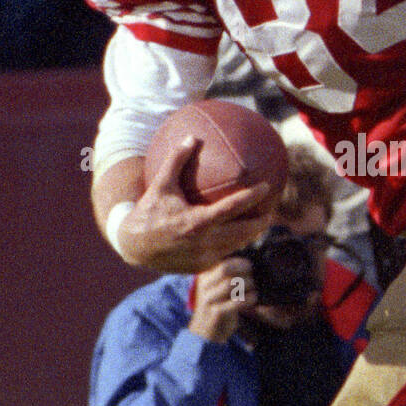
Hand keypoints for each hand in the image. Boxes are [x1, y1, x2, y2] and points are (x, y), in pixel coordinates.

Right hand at [118, 137, 274, 272]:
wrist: (133, 247)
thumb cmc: (148, 212)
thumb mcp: (160, 185)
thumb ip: (176, 160)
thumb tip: (192, 137)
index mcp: (196, 222)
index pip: (231, 208)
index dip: (251, 198)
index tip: (266, 187)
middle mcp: (203, 243)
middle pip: (244, 233)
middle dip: (261, 222)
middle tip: (272, 209)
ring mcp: (204, 258)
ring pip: (237, 245)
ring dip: (251, 234)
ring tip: (261, 221)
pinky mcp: (202, 268)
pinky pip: (225, 254)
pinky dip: (235, 244)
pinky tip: (241, 234)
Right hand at [188, 257, 255, 342]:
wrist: (205, 333)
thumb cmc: (217, 306)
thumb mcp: (217, 287)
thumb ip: (228, 274)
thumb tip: (249, 261)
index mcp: (204, 275)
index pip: (223, 261)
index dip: (240, 261)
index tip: (249, 266)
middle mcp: (204, 285)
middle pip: (226, 269)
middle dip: (244, 270)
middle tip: (253, 278)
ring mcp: (209, 299)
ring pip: (232, 284)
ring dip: (248, 285)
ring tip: (253, 289)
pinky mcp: (216, 313)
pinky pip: (237, 301)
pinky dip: (249, 298)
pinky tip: (252, 299)